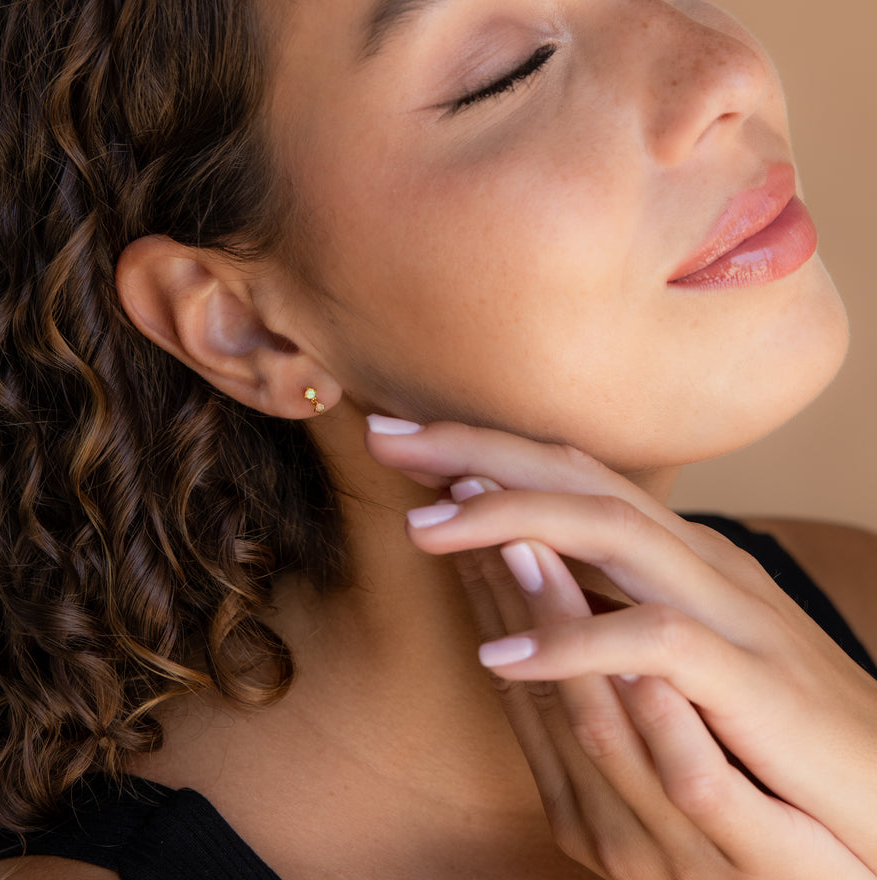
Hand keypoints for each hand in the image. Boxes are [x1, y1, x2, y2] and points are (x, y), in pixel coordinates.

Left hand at [366, 417, 876, 876]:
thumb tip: (530, 563)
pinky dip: (573, 644)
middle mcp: (697, 560)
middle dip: (476, 452)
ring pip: (611, 532)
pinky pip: (653, 643)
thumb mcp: (681, 641)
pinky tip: (498, 661)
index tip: (403, 442)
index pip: (568, 473)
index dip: (483, 451)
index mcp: (674, 552)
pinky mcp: (751, 680)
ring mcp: (727, 612)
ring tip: (423, 528)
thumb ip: (613, 596)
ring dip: (510, 524)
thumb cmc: (771, 717)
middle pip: (576, 476)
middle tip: (386, 440)